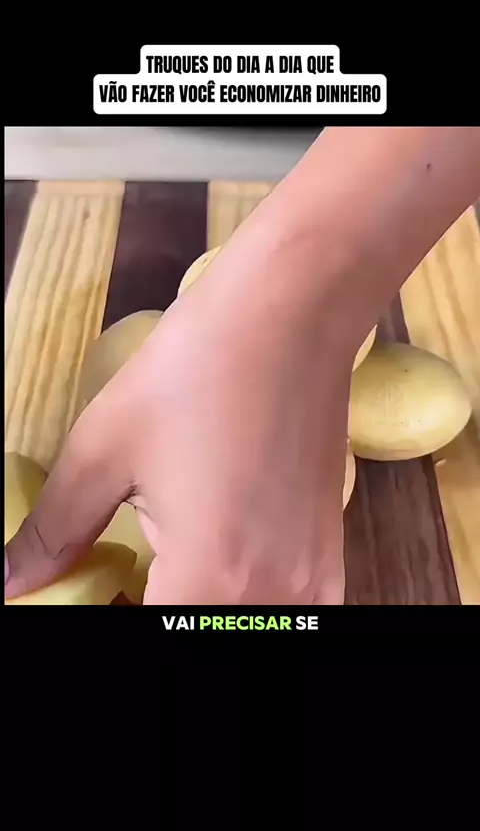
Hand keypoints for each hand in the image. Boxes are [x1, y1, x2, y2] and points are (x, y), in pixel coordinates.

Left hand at [4, 242, 351, 605]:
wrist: (291, 320)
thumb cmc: (195, 373)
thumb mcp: (104, 450)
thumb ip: (54, 534)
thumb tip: (11, 582)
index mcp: (208, 580)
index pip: (143, 633)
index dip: (106, 607)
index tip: (94, 584)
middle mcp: (272, 599)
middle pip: (195, 635)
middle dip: (144, 607)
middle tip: (119, 575)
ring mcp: (312, 584)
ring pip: (238, 630)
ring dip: (196, 609)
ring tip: (166, 566)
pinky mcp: (330, 561)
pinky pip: (282, 615)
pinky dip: (240, 606)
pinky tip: (218, 560)